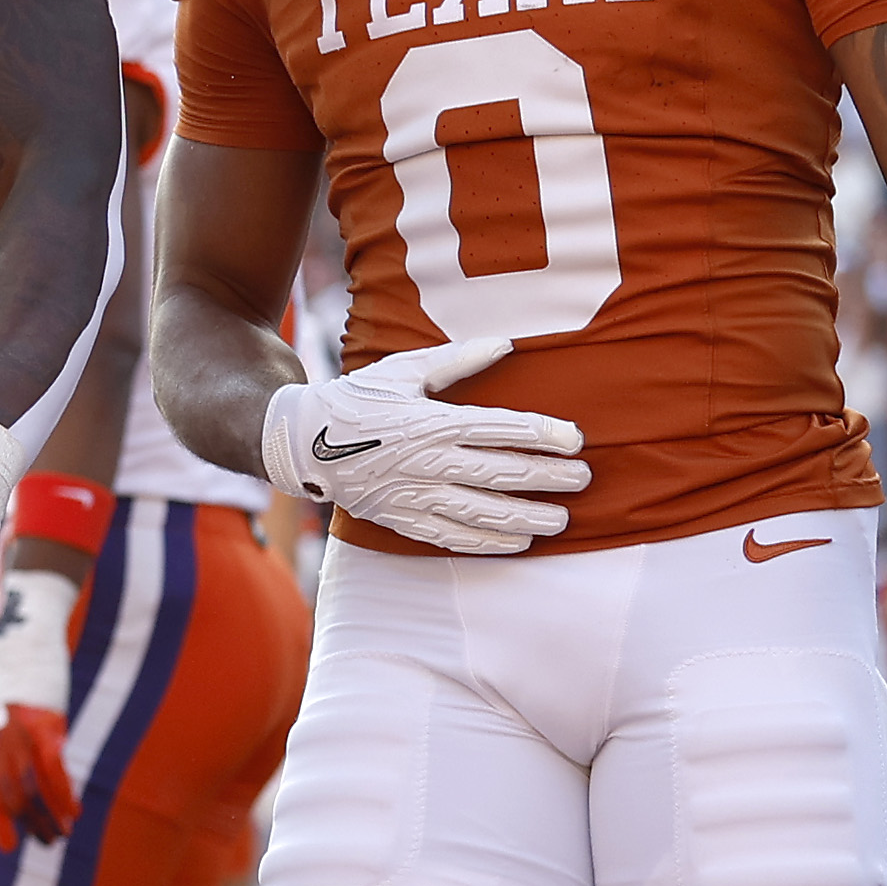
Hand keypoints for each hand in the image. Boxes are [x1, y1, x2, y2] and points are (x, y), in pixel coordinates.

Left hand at [0, 565, 81, 840]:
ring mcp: (18, 734)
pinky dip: (65, 796)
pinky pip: (55, 772)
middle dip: (28, 825)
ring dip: (48, 818)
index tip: (6, 846)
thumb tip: (16, 761)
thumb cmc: (16, 666)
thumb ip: (2, 734)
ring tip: (61, 836)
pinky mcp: (45, 725)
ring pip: (32, 790)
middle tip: (45, 844)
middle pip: (10, 796)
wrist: (26, 631)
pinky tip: (75, 812)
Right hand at [256, 336, 589, 553]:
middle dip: (548, 478)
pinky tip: (519, 542)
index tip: (576, 440)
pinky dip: (489, 542)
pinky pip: (453, 536)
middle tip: (584, 479)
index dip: (543, 435)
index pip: (501, 429)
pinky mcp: (403, 519)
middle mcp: (428, 461)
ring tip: (561, 519)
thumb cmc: (358, 399)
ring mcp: (415, 495)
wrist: (302, 442)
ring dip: (527, 517)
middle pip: (501, 473)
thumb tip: (505, 343)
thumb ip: (457, 359)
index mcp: (432, 420)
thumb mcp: (404, 369)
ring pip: (483, 512)